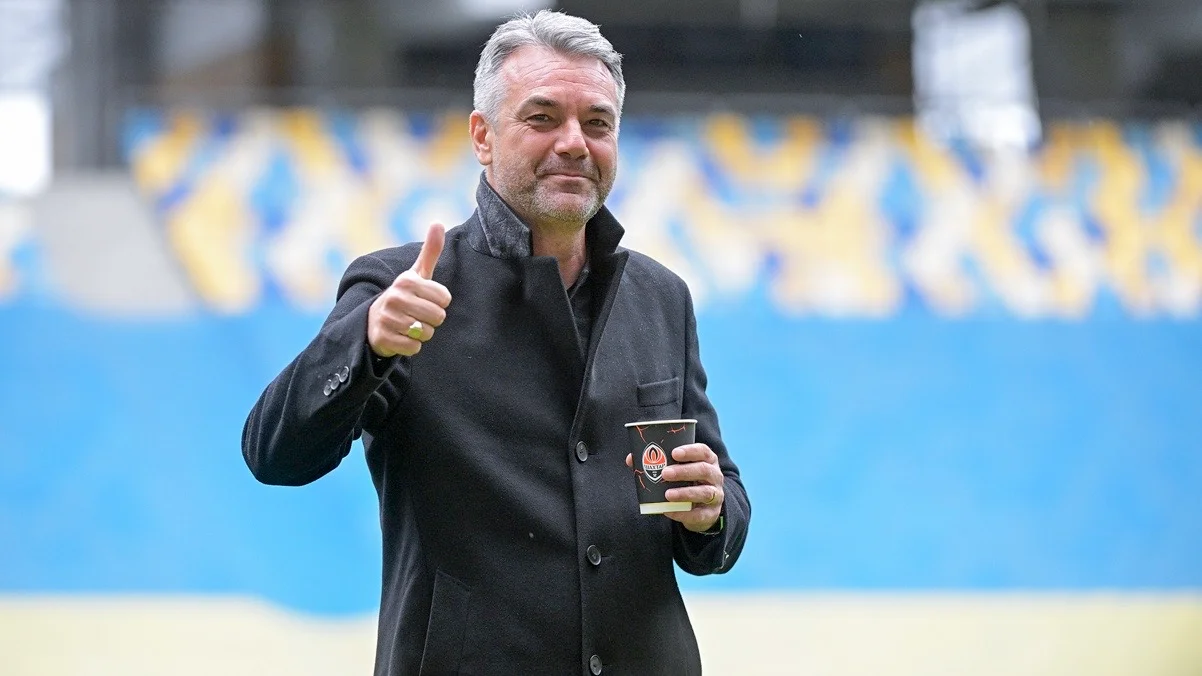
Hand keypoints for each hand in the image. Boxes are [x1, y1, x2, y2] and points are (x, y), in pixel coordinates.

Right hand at [368, 223, 452, 357]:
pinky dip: (411, 346)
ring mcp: (387, 318)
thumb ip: (430, 250)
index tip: (424, 300)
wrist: (374, 320)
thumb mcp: (417, 273)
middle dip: (432, 320)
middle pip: (438, 317)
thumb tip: (437, 222)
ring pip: (427, 333)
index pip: (445, 299)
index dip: (439, 303)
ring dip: (421, 333)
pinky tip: (400, 336)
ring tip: (408, 325)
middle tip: (417, 314)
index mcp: (407, 281)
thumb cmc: (404, 295)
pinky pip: (414, 348)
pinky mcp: (383, 338)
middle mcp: (395, 297)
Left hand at [626, 443, 723, 532]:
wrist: (702, 508)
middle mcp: (715, 476)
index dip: (690, 451)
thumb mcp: (678, 470)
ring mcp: (716, 495)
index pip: (704, 451)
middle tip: (665, 473)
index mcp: (708, 461)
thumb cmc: (687, 482)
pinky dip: (684, 513)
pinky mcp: (710, 514)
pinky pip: (699, 514)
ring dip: (685, 493)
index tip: (674, 452)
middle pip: (704, 470)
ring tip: (667, 494)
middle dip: (684, 471)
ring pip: (705, 493)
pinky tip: (669, 511)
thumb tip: (631, 459)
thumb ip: (657, 463)